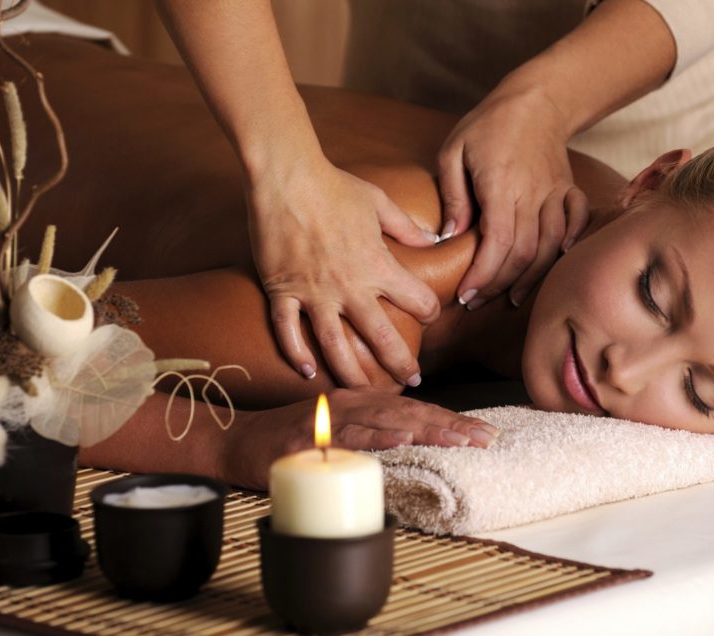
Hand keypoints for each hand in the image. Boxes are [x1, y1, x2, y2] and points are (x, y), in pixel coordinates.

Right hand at [222, 388, 499, 488]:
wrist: (237, 441)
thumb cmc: (290, 440)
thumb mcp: (338, 433)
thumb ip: (372, 435)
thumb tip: (411, 446)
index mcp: (362, 402)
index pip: (416, 411)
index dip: (451, 420)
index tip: (484, 433)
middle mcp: (351, 403)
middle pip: (411, 412)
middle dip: (451, 425)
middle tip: (487, 438)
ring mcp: (331, 417)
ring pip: (388, 420)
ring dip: (427, 429)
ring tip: (460, 439)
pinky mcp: (311, 435)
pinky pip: (349, 435)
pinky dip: (377, 436)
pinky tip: (403, 440)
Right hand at [249, 155, 441, 387]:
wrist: (286, 176)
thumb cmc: (334, 185)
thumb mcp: (379, 203)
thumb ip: (407, 227)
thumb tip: (432, 239)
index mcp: (377, 264)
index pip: (416, 299)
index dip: (428, 309)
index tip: (430, 315)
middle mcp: (348, 286)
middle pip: (381, 337)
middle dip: (399, 363)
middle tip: (410, 380)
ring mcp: (313, 292)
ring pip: (335, 345)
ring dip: (352, 373)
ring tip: (364, 392)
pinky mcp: (282, 290)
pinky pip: (288, 331)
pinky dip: (296, 354)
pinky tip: (307, 373)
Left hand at [437, 77, 589, 309]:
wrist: (537, 99)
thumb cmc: (489, 125)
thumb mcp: (454, 150)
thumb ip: (452, 194)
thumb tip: (450, 235)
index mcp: (501, 184)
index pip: (498, 242)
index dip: (483, 274)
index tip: (467, 294)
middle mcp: (532, 193)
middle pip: (523, 252)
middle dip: (499, 283)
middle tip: (478, 300)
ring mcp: (555, 192)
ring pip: (551, 245)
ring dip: (531, 276)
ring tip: (510, 296)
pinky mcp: (569, 190)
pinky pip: (577, 222)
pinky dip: (570, 245)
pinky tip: (555, 263)